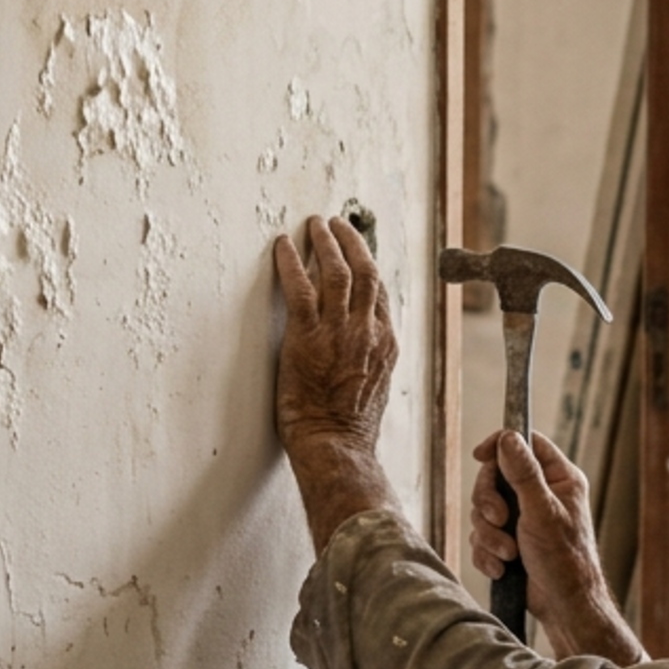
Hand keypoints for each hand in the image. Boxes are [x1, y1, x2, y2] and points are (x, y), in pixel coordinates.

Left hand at [272, 214, 400, 548]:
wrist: (335, 445)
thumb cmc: (348, 429)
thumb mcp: (373, 389)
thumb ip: (369, 361)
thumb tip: (361, 352)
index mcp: (386, 343)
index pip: (380, 292)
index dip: (368, 265)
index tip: (357, 250)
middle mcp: (368, 330)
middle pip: (365, 271)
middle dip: (350, 241)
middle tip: (335, 223)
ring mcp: (339, 331)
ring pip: (336, 271)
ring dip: (325, 242)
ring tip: (314, 225)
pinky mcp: (308, 335)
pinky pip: (299, 286)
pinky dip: (290, 261)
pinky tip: (282, 246)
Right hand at [471, 430, 640, 660]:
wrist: (563, 606)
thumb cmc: (564, 560)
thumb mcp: (542, 512)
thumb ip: (524, 474)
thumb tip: (508, 437)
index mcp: (559, 478)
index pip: (526, 443)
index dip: (500, 445)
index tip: (480, 456)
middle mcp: (541, 493)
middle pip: (496, 477)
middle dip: (488, 502)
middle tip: (498, 521)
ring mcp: (524, 517)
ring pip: (484, 509)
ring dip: (489, 534)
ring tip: (506, 555)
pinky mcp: (511, 540)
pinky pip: (483, 535)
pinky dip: (487, 552)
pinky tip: (500, 568)